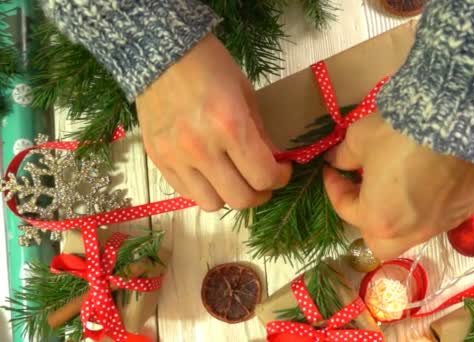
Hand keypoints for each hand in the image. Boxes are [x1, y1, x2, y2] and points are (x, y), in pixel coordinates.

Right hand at [136, 34, 291, 210]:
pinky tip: (211, 174)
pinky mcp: (157, 160)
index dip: (280, 179)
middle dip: (260, 193)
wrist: (161, 53)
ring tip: (234, 179)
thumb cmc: (210, 67)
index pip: (263, 177)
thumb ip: (261, 135)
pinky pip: (186, 194)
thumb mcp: (246, 95)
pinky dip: (204, 190)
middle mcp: (201, 148)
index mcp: (230, 126)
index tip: (282, 171)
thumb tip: (275, 164)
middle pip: (240, 199)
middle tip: (263, 181)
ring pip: (212, 204)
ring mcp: (176, 157)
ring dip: (229, 196)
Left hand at [323, 113, 473, 259]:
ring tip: (397, 189)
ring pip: (413, 234)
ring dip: (399, 217)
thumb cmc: (399, 134)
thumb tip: (336, 161)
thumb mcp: (360, 138)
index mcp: (378, 219)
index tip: (332, 169)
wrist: (456, 121)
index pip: (346, 210)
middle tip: (365, 194)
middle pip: (381, 243)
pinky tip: (430, 183)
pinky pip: (441, 217)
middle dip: (368, 221)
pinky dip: (429, 206)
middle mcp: (410, 232)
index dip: (334, 188)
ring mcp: (442, 224)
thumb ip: (344, 155)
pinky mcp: (467, 210)